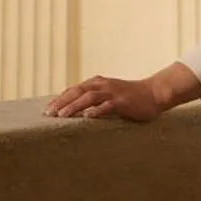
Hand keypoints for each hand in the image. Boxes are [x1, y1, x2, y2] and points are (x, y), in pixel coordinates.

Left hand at [43, 74, 162, 122]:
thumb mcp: (109, 95)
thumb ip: (95, 100)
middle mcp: (102, 85)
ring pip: (89, 97)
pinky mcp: (123, 101)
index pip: (74, 90)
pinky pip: (107, 105)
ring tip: (62, 115)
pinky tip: (87, 117)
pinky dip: (96, 110)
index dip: (59, 99)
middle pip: (77, 91)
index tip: (47, 110)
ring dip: (74, 106)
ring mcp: (112, 92)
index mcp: (97, 83)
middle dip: (61, 102)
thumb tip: (77, 111)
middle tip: (48, 114)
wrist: (154, 93)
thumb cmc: (130, 97)